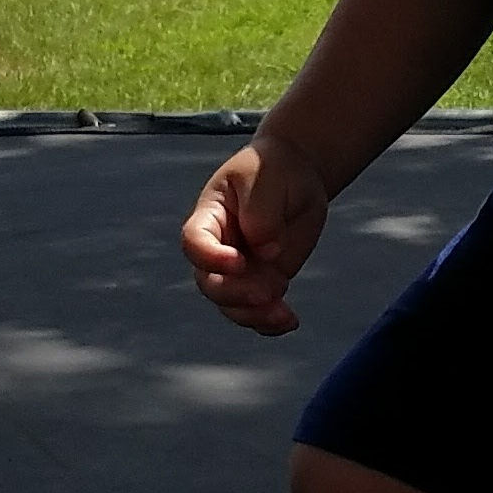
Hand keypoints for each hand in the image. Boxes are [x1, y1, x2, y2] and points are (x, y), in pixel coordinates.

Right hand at [181, 133, 328, 336]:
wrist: (297, 175)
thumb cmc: (274, 170)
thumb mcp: (267, 179)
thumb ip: (262, 214)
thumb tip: (267, 253)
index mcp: (209, 217)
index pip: (194, 242)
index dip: (210, 257)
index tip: (239, 260)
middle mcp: (218, 248)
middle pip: (209, 283)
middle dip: (235, 294)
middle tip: (269, 292)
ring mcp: (240, 270)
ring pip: (231, 305)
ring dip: (254, 315)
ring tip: (283, 314)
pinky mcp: (262, 281)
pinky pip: (257, 311)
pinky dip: (270, 322)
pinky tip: (289, 321)